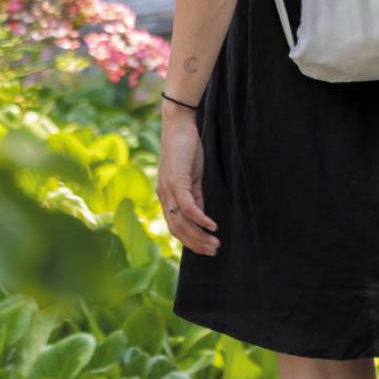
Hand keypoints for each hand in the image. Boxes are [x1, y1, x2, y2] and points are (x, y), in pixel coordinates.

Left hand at [156, 109, 220, 256]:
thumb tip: (201, 217)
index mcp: (166, 196)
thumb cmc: (186, 149)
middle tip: (213, 252)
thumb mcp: (192, 177)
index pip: (175, 227)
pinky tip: (212, 226)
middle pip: (177, 230)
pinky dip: (200, 219)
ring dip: (199, 236)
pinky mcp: (176, 182)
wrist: (179, 126)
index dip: (189, 241)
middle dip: (196, 244)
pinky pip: (188, 207)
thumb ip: (195, 196)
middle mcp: (163, 196)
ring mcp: (168, 190)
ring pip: (181, 222)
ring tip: (215, 244)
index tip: (205, 249)